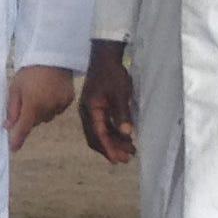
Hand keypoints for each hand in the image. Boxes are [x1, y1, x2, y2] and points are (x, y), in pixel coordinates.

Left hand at [5, 65, 75, 152]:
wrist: (53, 55)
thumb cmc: (29, 71)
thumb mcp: (15, 88)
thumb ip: (12, 109)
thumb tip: (8, 127)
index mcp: (33, 105)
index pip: (24, 128)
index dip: (17, 139)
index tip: (13, 148)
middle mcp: (48, 108)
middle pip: (35, 122)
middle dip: (28, 117)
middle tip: (26, 100)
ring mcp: (60, 105)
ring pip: (46, 117)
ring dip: (41, 111)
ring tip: (39, 93)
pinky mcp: (68, 100)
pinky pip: (56, 110)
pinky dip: (51, 105)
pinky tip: (49, 92)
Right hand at [78, 42, 135, 161]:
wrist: (104, 57)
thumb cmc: (112, 74)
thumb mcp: (120, 94)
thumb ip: (122, 114)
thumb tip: (126, 133)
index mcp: (90, 111)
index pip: (98, 134)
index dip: (108, 148)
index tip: (118, 160)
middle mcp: (87, 114)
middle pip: (96, 138)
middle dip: (111, 149)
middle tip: (127, 159)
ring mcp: (90, 111)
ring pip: (100, 133)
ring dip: (114, 142)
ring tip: (130, 150)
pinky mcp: (96, 108)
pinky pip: (103, 126)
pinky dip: (113, 133)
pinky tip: (125, 136)